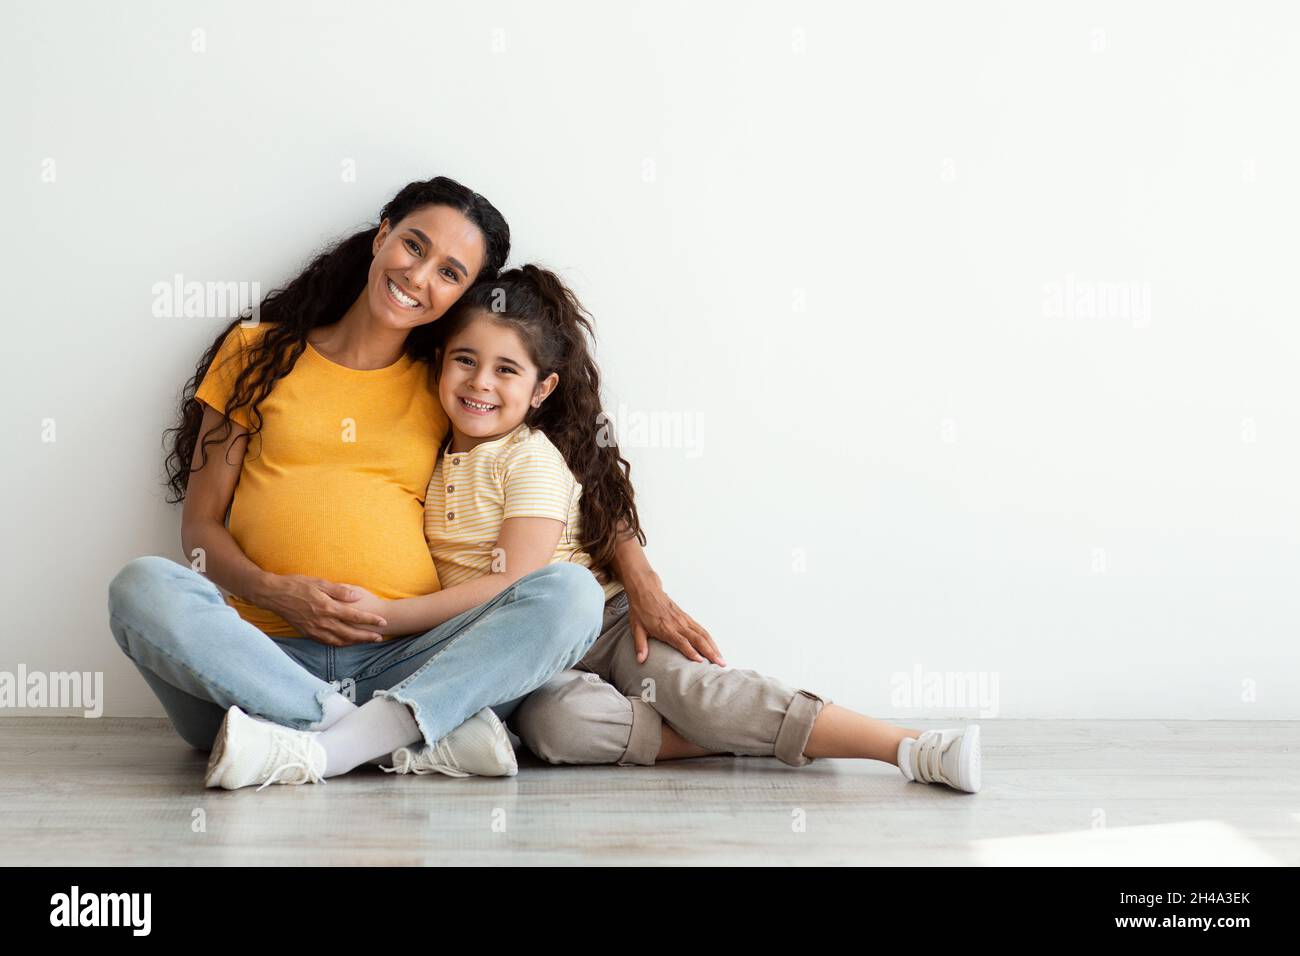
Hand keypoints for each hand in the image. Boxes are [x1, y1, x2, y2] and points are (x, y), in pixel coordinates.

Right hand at [258, 574, 388, 646]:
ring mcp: (314, 629)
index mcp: (327, 608)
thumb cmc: (297, 585)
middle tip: (379, 638)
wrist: (273, 595)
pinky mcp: (307, 633)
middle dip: (366, 636)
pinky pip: (326, 642)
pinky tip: (344, 643)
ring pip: (338, 641)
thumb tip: (356, 597)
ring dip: (354, 643)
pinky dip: (338, 644)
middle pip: (350, 633)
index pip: (355, 616)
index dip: (370, 620)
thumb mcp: (320, 582)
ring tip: (365, 642)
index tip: (383, 622)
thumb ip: (339, 591)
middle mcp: (322, 622)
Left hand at [624, 572, 725, 666]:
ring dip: (713, 646)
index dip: (691, 652)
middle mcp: (678, 624)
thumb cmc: (641, 609)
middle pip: (698, 638)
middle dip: (710, 652)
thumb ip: (640, 645)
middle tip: (720, 663)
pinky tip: (714, 646)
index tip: (701, 661)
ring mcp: (684, 620)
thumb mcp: (636, 628)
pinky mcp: (686, 617)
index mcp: (665, 628)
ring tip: (722, 659)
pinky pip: (701, 628)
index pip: (681, 641)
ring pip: (703, 633)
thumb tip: (640, 660)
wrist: (646, 589)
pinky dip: (709, 638)